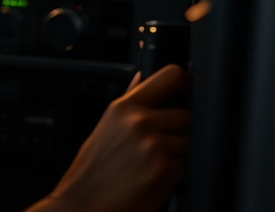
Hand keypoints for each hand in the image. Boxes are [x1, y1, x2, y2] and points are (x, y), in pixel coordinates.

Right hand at [28, 66, 189, 211]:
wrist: (83, 206)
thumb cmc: (91, 172)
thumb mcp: (105, 127)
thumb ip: (129, 101)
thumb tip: (141, 77)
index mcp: (124, 107)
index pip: (172, 76)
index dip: (185, 83)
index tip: (185, 92)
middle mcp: (140, 122)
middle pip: (188, 114)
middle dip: (181, 130)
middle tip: (164, 144)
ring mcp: (154, 145)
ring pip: (191, 141)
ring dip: (181, 153)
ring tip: (156, 163)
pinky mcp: (165, 170)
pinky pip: (188, 165)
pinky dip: (178, 173)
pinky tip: (157, 177)